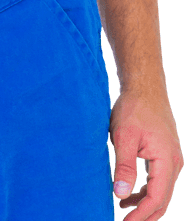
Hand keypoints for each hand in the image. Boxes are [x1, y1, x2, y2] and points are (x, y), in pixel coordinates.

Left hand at [110, 87, 183, 217]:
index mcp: (166, 161)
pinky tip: (128, 195)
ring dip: (144, 205)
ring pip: (161, 193)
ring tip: (123, 212)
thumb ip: (124, 166)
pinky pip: (159, 181)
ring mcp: (172, 159)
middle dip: (145, 216)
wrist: (145, 87)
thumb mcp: (124, 136)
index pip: (156, 199)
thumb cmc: (134, 108)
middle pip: (162, 200)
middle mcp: (174, 163)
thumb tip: (120, 195)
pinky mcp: (166, 155)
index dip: (140, 216)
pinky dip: (145, 192)